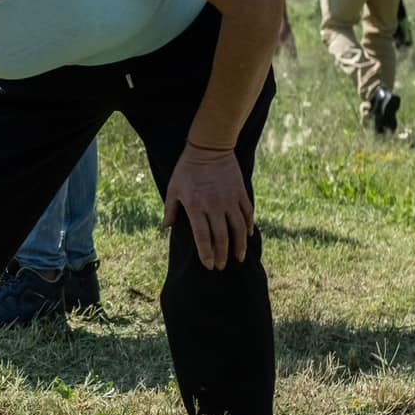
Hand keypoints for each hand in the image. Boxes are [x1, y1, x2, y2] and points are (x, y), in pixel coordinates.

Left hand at [162, 142, 253, 270]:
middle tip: (221, 266)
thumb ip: (170, 210)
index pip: (203, 237)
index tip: (209, 265)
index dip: (206, 254)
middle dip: (222, 255)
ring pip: (238, 229)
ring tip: (238, 258)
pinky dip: (248, 226)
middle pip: (221, 237)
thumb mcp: (173, 188)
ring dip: (239, 246)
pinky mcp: (240, 192)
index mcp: (196, 206)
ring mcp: (229, 199)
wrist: (209, 147)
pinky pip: (247, 213)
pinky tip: (247, 236)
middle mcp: (214, 206)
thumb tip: (166, 228)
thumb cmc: (186, 168)